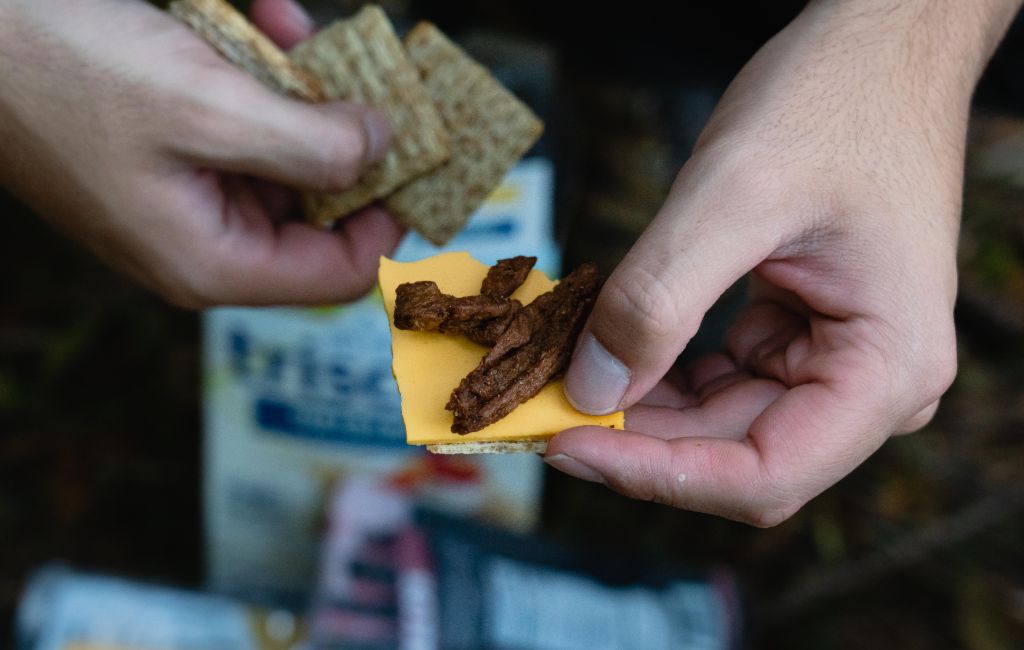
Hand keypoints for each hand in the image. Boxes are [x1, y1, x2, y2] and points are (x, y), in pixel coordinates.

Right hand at [0, 0, 401, 307]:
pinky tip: (263, 17)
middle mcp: (203, 241)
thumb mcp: (207, 107)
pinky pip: (241, 123)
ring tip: (298, 31)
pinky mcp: (169, 150)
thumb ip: (309, 144)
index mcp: (211, 262)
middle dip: (344, 139)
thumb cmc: (67, 72)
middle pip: (316, 211)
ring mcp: (185, 195)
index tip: (414, 153)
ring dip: (301, 93)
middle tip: (370, 78)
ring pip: (283, 157)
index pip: (336, 272)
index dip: (388, 218)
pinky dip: (259, 74)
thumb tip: (383, 149)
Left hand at [546, 0, 1021, 525]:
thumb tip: (591, 391)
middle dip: (632, 437)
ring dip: (637, 406)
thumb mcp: (736, 195)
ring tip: (562, 374)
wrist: (878, 50)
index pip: (762, 476)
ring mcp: (833, 363)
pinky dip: (657, 369)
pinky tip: (607, 345)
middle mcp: (871, 386)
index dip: (654, 475)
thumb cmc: (835, 101)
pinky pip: (718, 380)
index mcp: (887, 371)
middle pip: (732, 456)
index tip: (564, 445)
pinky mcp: (798, 338)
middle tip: (538, 410)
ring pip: (716, 425)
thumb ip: (659, 299)